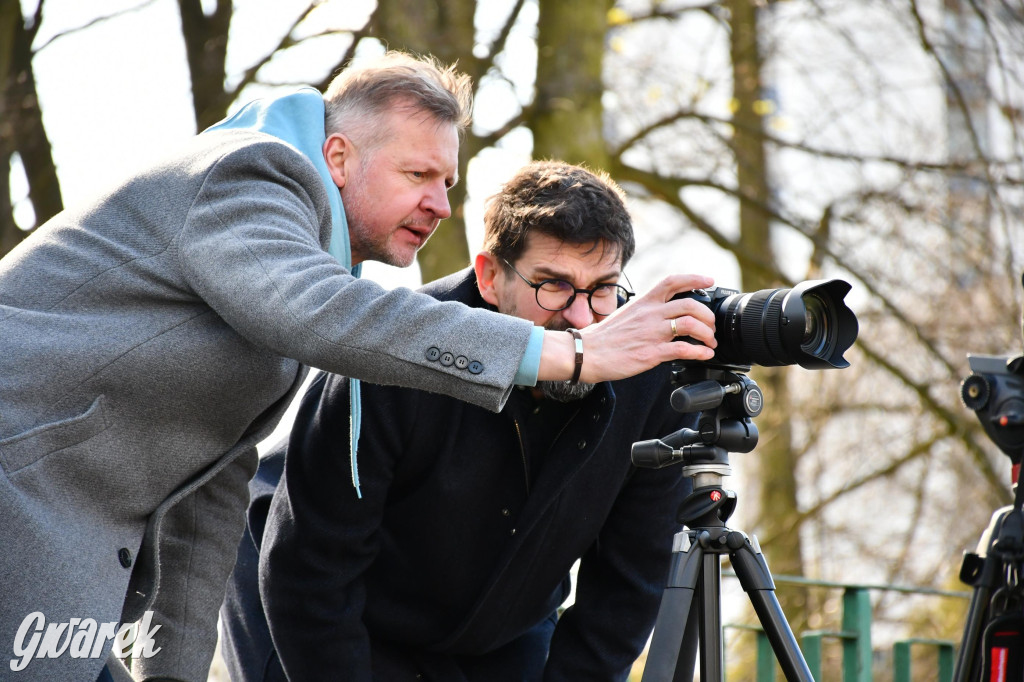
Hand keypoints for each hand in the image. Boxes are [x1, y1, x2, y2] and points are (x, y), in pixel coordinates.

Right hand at [538, 274, 717, 382]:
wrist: (586, 353)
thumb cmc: (604, 337)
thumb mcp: (627, 313)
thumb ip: (647, 311)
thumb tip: (663, 313)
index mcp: (644, 302)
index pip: (673, 281)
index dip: (694, 278)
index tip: (709, 281)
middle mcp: (650, 314)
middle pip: (690, 305)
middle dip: (708, 316)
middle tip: (711, 326)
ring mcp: (652, 333)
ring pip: (691, 325)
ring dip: (707, 334)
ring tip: (709, 343)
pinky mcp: (651, 353)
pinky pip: (683, 350)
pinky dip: (699, 353)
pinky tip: (704, 355)